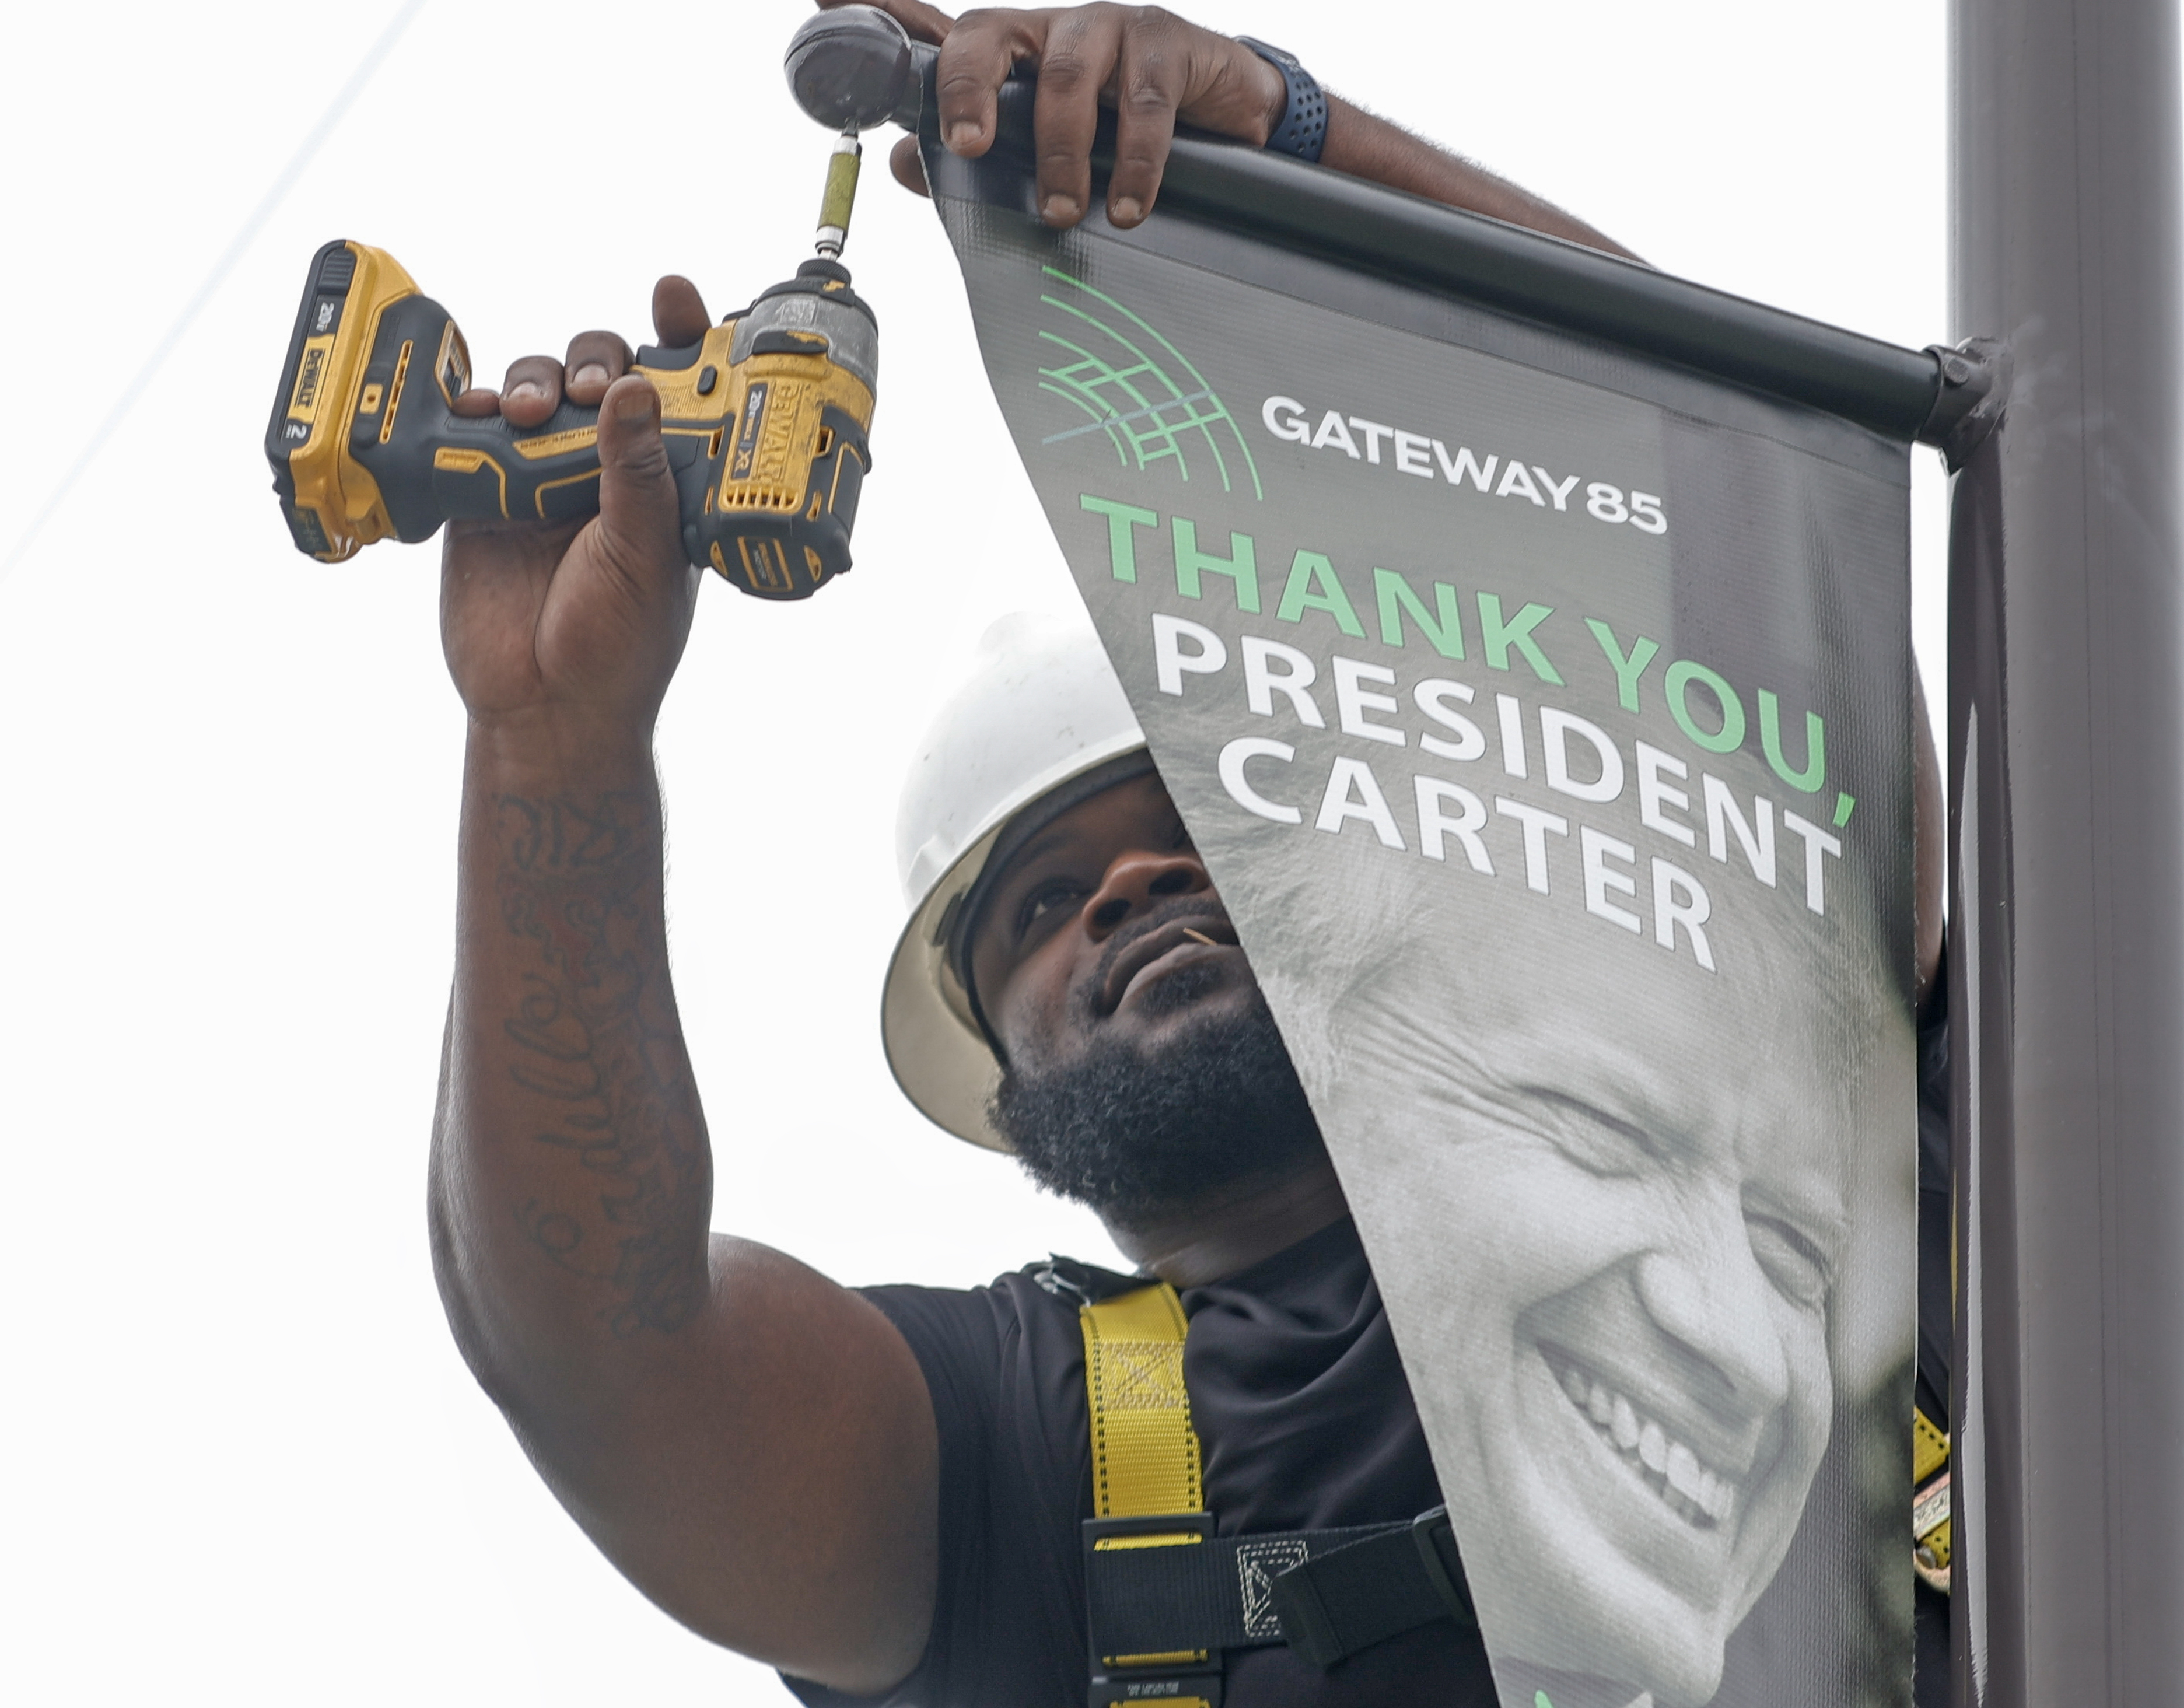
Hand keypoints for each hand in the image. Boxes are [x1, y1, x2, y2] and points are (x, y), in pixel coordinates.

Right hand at [440, 278, 714, 760]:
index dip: (682, 336)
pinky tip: (479, 414)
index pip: (680, 393)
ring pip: (538, 392)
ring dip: (533, 382)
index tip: (676, 295)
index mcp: (667, 481)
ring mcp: (544, 479)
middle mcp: (609, 470)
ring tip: (527, 413)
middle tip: (592, 383)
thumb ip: (638, 472)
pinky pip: (475, 433)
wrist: (548, 711)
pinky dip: (473, 412)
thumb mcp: (644, 555)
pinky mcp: (485, 495)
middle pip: (601, 374)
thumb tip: (635, 389)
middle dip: (596, 358)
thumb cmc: (619, 647)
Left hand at [820, 0, 1287, 228]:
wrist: (1229, 123)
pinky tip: (1128, 206)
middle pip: (996, 35)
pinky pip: (1145, 100)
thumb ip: (983, 157)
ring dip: (1062, 151)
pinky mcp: (1173, 44)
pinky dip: (1135, 161)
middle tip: (972, 151)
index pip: (960, 42)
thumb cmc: (1128, 133)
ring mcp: (1116, 30)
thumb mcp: (1051, 151)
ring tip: (1063, 212)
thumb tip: (907, 165)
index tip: (904, 96)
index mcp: (1022, 52)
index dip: (921, 54)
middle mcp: (1060, 31)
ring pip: (1071, 75)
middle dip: (974, 92)